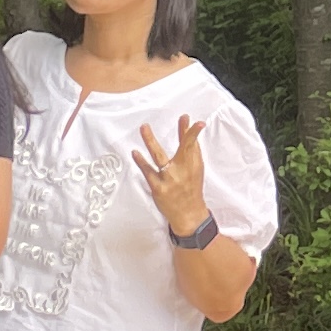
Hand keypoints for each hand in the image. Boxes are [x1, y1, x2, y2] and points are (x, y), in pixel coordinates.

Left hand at [131, 113, 212, 239]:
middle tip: (181, 117)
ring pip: (159, 157)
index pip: (193, 144)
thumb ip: (192, 152)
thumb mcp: (196, 170)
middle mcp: (183, 170)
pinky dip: (141, 162)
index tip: (191, 119)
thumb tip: (189, 132)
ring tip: (144, 128)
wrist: (188, 214)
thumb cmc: (191, 189)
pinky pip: (148, 172)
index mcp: (193, 165)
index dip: (193, 131)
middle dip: (184, 132)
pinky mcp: (158, 188)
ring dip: (151, 141)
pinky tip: (135, 152)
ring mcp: (170, 179)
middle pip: (184, 148)